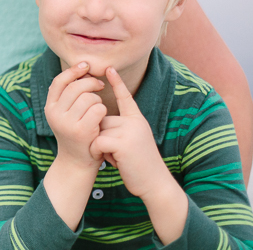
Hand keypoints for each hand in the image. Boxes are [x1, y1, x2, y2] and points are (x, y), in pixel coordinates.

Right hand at [45, 62, 106, 169]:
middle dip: (91, 83)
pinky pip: (98, 109)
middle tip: (100, 85)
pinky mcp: (82, 130)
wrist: (77, 162)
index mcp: (50, 107)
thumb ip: (68, 95)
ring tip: (98, 108)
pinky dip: (103, 110)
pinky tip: (102, 118)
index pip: (59, 81)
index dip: (73, 70)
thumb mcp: (65, 114)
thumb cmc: (75, 132)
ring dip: (98, 100)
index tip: (86, 65)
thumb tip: (82, 68)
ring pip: (89, 97)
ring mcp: (67, 123)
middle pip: (76, 87)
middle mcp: (55, 114)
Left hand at [91, 68, 171, 199]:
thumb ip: (118, 128)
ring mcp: (129, 131)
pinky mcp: (122, 143)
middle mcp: (134, 121)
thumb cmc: (139, 164)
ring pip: (98, 130)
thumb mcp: (131, 140)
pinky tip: (113, 162)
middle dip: (102, 137)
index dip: (117, 82)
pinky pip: (97, 141)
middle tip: (118, 153)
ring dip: (102, 147)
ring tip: (118, 158)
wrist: (155, 183)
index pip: (126, 97)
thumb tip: (98, 120)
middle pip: (101, 119)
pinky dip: (99, 153)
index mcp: (137, 119)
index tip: (109, 67)